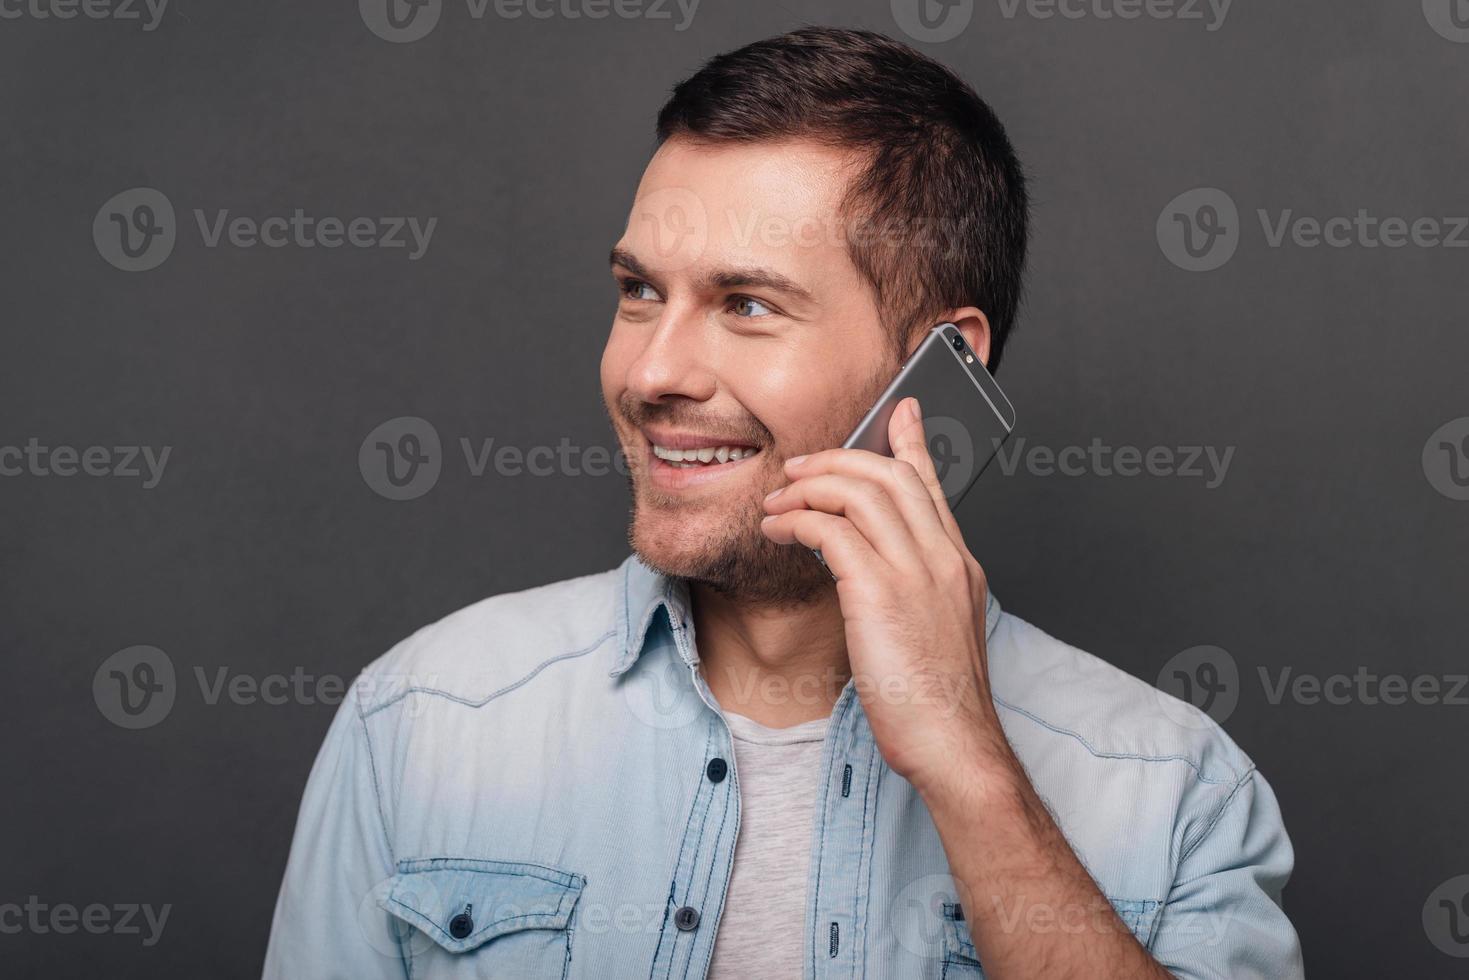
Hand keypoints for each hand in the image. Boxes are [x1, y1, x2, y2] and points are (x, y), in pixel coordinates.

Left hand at [760, 396, 1012, 794]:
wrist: (955, 745)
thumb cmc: (940, 703)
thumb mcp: (937, 634)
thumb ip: (914, 592)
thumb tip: (874, 573)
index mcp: (959, 565)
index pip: (933, 485)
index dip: (912, 442)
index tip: (900, 412)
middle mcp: (943, 558)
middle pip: (890, 475)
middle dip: (837, 459)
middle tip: (798, 467)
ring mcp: (916, 572)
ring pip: (859, 491)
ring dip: (808, 487)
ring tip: (778, 501)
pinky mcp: (881, 592)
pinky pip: (832, 529)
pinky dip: (798, 520)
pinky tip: (779, 530)